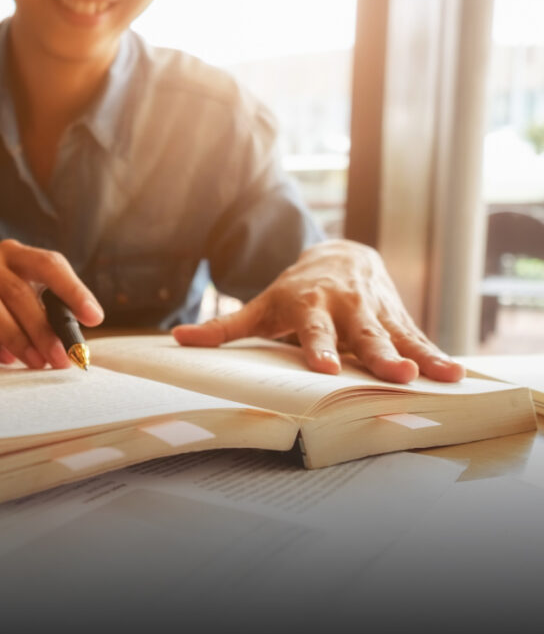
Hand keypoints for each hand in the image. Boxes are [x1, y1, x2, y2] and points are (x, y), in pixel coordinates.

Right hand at [0, 239, 103, 367]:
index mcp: (13, 254)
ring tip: (36, 362)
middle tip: (60, 358)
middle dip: (43, 328)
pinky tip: (6, 359)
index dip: (73, 290)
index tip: (94, 318)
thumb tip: (77, 343)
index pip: (48, 263)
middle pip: (18, 290)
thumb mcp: (22, 309)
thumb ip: (48, 315)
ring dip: (17, 337)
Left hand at [172, 239, 464, 382]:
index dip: (318, 348)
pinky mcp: (398, 319)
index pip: (313, 330)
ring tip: (428, 376)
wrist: (340, 257)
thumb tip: (177, 339)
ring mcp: (375, 312)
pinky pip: (418, 339)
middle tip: (391, 374)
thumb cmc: (294, 292)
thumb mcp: (261, 306)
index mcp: (310, 305)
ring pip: (395, 336)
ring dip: (412, 356)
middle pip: (361, 334)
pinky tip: (455, 376)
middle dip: (376, 353)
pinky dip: (435, 356)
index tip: (323, 368)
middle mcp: (346, 307)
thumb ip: (223, 328)